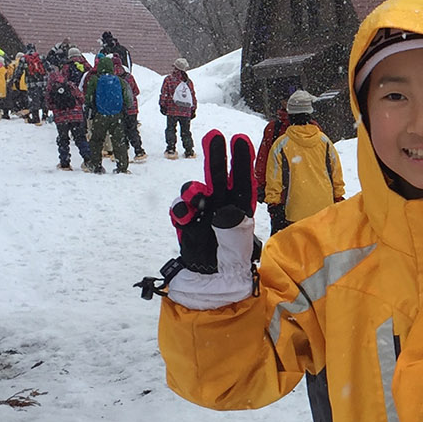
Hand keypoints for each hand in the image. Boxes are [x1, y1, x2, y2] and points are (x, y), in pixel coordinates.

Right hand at [158, 131, 259, 307]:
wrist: (210, 286)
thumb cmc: (232, 266)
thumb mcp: (240, 251)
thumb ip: (235, 232)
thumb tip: (226, 211)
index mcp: (242, 210)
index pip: (243, 182)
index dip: (242, 161)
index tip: (241, 139)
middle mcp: (222, 207)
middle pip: (219, 178)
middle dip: (217, 157)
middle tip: (214, 135)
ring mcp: (202, 214)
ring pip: (195, 191)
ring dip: (194, 188)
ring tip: (195, 192)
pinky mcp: (185, 225)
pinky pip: (179, 211)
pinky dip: (179, 209)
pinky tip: (183, 213)